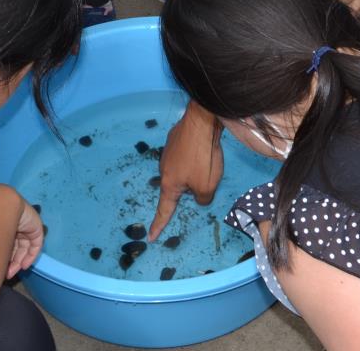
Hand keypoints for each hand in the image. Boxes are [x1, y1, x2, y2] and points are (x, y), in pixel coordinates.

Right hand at [8, 199, 45, 277]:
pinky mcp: (36, 229)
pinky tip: (23, 266)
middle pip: (16, 248)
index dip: (4, 257)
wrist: (4, 207)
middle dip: (11, 262)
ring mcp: (27, 227)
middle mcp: (16, 226)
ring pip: (25, 248)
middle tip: (6, 274)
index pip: (7, 244)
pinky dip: (30, 256)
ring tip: (12, 272)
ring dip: (19, 262)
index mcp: (5, 226)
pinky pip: (35, 245)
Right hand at [149, 102, 223, 240]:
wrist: (201, 121)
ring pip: (183, 170)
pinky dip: (194, 155)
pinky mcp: (174, 140)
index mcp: (170, 184)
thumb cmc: (202, 158)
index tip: (151, 237)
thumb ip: (202, 199)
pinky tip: (204, 147)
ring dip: (195, 169)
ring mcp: (167, 153)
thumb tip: (198, 196)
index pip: (164, 210)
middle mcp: (164, 169)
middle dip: (192, 185)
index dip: (158, 225)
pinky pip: (185, 155)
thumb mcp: (207, 187)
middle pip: (178, 186)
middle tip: (206, 174)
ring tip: (209, 159)